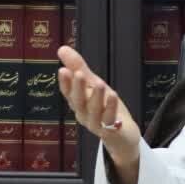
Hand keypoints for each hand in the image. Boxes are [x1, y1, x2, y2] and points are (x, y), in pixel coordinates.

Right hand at [57, 45, 141, 161]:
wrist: (122, 134)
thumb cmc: (105, 107)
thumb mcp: (92, 84)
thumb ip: (78, 67)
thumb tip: (62, 49)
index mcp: (77, 102)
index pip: (68, 92)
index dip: (65, 83)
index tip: (62, 70)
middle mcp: (84, 114)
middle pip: (78, 102)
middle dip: (78, 88)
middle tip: (78, 74)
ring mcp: (96, 123)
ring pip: (94, 111)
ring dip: (96, 97)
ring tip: (99, 83)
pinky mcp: (110, 130)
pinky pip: (109, 119)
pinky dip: (111, 107)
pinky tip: (113, 95)